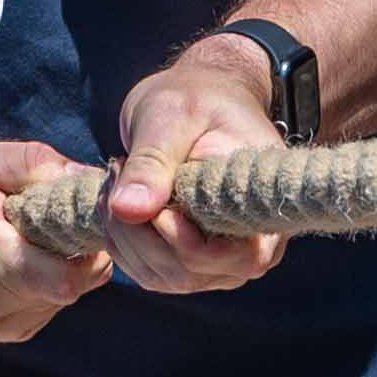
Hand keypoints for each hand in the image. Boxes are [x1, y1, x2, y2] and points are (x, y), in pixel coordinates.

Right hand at [0, 139, 111, 346]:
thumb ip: (24, 163)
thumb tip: (84, 174)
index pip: (70, 274)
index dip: (91, 238)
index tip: (80, 204)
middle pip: (80, 279)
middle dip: (80, 240)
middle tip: (52, 208)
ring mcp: (4, 329)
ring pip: (72, 291)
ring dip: (64, 257)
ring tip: (24, 229)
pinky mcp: (9, 334)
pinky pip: (53, 301)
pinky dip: (49, 273)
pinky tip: (16, 250)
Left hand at [101, 36, 292, 293]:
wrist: (194, 103)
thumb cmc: (195, 99)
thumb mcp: (170, 117)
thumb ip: (152, 162)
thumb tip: (129, 209)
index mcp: (263, 208)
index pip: (238, 257)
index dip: (187, 241)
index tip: (154, 196)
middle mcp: (250, 247)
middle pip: (188, 273)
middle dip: (139, 230)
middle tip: (118, 170)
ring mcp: (218, 263)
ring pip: (161, 277)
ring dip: (123, 234)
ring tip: (116, 177)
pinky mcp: (187, 264)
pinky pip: (147, 273)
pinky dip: (120, 241)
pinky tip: (113, 200)